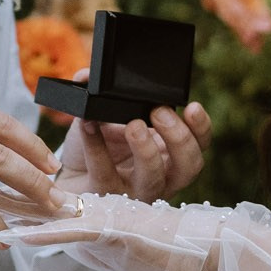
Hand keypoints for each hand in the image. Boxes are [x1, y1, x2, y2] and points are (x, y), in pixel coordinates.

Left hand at [55, 87, 211, 202]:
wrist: (68, 175)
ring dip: (147, 150)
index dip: (202, 128)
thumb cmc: (97, 144)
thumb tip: (88, 74)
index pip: (199, 144)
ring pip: (154, 179)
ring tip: (133, 126)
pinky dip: (96, 147)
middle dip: (179, 137)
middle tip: (158, 112)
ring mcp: (135, 190)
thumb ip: (100, 92)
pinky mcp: (106, 196)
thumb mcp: (103, 114)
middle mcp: (161, 175)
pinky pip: (105, 174)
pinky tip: (88, 126)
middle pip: (189, 166)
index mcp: (170, 152)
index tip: (192, 107)